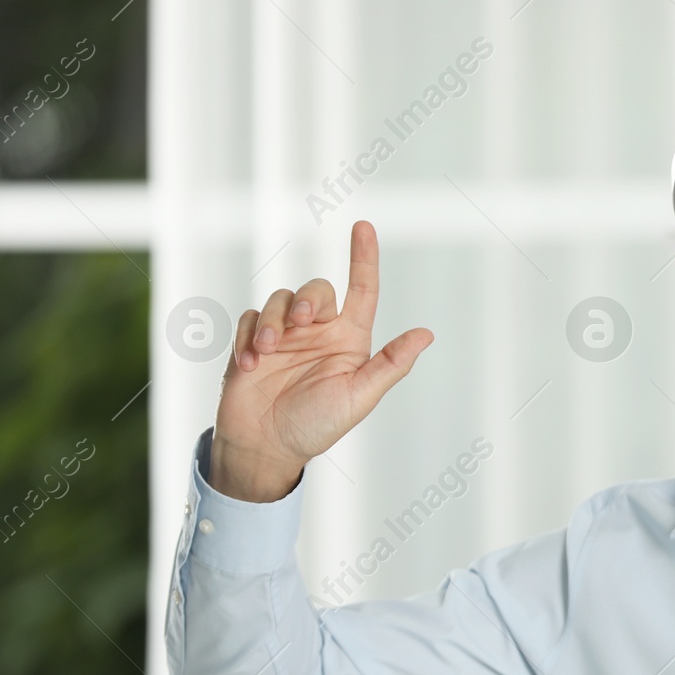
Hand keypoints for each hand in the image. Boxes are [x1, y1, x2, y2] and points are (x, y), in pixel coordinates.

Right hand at [209, 221, 433, 501]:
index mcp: (349, 341)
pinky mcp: (251, 343)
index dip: (363, 258)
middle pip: (315, 290)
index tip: (364, 227)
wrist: (267, 448)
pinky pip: (248, 319)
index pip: (362, 291)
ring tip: (265, 353)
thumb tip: (426, 334)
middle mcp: (318, 333)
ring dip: (271, 322)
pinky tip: (249, 367)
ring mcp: (284, 337)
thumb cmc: (318, 426)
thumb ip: (390, 364)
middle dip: (306, 300)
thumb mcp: (359, 396)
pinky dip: (247, 338)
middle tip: (299, 322)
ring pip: (278, 300)